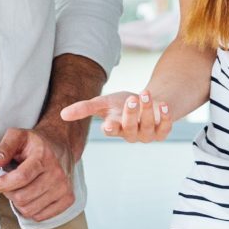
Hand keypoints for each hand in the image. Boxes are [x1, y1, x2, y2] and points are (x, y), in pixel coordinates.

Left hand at [0, 124, 77, 220]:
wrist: (60, 146)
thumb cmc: (36, 144)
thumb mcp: (18, 136)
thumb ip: (4, 147)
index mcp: (44, 156)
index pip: (21, 177)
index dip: (2, 184)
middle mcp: (57, 173)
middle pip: (23, 197)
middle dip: (8, 192)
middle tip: (7, 184)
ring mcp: (64, 188)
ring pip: (29, 209)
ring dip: (18, 202)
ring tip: (19, 189)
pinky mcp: (68, 199)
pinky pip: (40, 216)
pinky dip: (30, 209)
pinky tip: (30, 196)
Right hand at [59, 90, 174, 141]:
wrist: (147, 102)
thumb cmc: (122, 104)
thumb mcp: (103, 103)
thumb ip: (84, 108)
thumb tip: (62, 115)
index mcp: (115, 128)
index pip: (111, 131)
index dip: (111, 128)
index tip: (109, 124)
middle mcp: (131, 134)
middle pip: (130, 128)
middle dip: (131, 114)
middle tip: (131, 98)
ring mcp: (147, 134)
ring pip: (147, 126)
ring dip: (147, 110)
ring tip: (145, 94)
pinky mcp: (162, 131)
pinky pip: (165, 127)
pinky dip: (165, 116)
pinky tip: (163, 104)